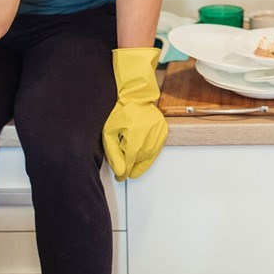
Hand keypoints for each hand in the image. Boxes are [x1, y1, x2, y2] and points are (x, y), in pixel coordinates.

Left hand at [102, 47, 167, 180]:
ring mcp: (159, 133)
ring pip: (150, 156)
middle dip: (131, 165)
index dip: (123, 172)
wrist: (135, 96)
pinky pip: (157, 148)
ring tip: (131, 156)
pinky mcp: (163, 131)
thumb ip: (114, 154)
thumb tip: (120, 172)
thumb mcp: (109, 134)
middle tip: (123, 163)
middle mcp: (149, 136)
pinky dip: (149, 153)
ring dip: (140, 161)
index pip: (130, 163)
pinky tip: (141, 150)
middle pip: (140, 161)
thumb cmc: (120, 112)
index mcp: (135, 136)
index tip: (119, 176)